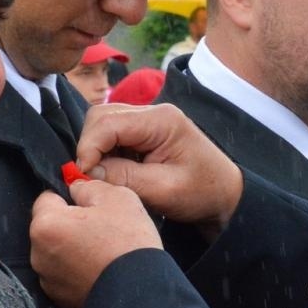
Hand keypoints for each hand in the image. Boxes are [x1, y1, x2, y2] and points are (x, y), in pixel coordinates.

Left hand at [30, 180, 161, 307]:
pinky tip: (100, 268)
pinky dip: (78, 270)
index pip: (47, 197)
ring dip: (73, 248)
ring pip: (57, 251)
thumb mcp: (116, 197)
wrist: (140, 293)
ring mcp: (48, 279)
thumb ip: (88, 186)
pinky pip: (65, 274)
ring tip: (103, 251)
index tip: (88, 203)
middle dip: (70, 223)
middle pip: (50, 226)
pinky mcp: (59, 298)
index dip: (68, 196)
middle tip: (101, 227)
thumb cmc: (127, 244)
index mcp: (46, 225)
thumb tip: (76, 188)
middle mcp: (38, 253)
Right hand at [74, 103, 243, 236]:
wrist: (224, 195)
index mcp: (161, 120)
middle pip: (101, 117)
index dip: (89, 148)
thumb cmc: (201, 192)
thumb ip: (123, 178)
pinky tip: (116, 172)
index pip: (108, 122)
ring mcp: (148, 120)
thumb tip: (87, 171)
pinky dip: (106, 153)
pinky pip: (113, 135)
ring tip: (106, 177)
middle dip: (90, 146)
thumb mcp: (162, 190)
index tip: (82, 175)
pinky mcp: (144, 132)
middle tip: (91, 177)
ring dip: (97, 150)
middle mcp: (152, 112)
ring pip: (103, 124)